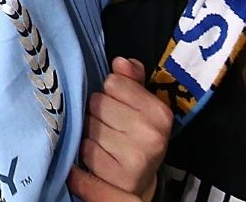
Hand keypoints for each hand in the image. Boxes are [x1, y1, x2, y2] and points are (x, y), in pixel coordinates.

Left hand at [71, 58, 171, 199]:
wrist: (139, 183)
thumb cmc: (137, 138)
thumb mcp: (142, 107)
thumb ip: (132, 81)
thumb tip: (120, 62)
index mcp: (160, 113)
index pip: (113, 82)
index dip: (111, 93)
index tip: (119, 107)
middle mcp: (151, 134)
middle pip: (98, 102)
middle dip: (98, 112)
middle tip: (110, 126)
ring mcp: (135, 157)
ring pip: (89, 125)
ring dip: (90, 131)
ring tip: (104, 141)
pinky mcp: (116, 175)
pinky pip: (85, 148)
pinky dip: (86, 151)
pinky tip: (99, 156)